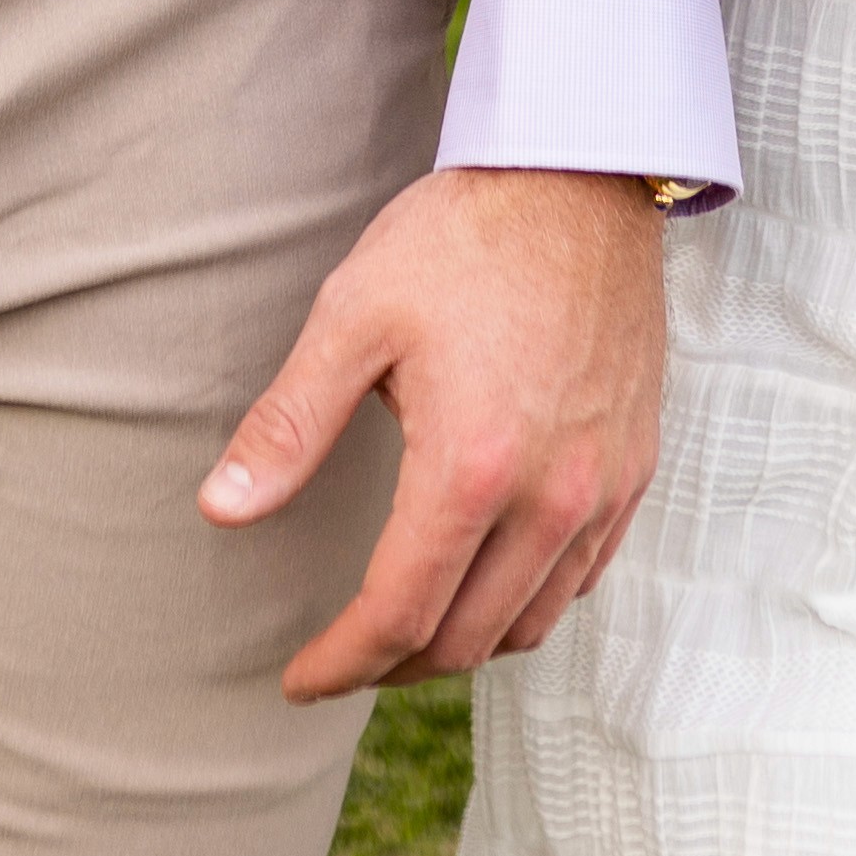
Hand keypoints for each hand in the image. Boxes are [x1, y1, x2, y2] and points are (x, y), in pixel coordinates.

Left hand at [200, 163, 667, 702]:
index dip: (340, 663)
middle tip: (341, 655)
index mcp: (471, 468)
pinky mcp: (635, 465)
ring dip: (463, 643)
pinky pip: (584, 577)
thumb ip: (289, 427)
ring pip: (532, 622)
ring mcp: (603, 486)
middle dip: (393, 664)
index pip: (398, 614)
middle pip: (466, 638)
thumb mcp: (353, 319)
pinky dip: (528, 603)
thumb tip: (220, 512)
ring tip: (406, 627)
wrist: (580, 177)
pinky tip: (488, 579)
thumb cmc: (460, 239)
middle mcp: (551, 496)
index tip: (298, 678)